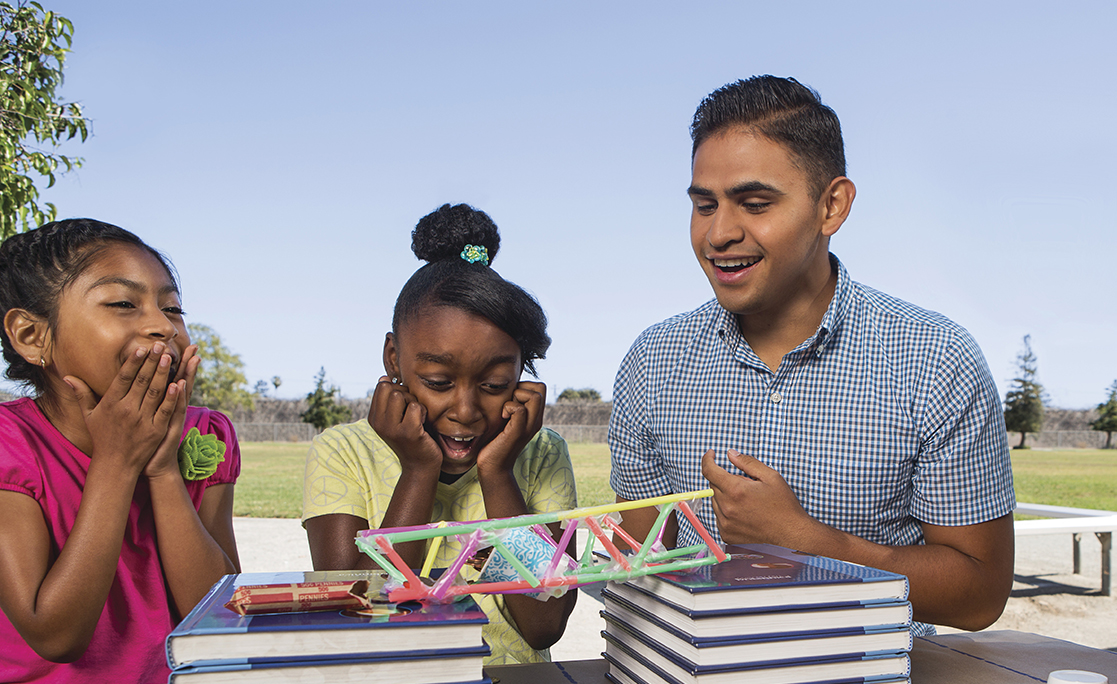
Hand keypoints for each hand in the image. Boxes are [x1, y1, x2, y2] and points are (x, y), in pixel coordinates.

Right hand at [66, 343, 181, 474]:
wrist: (115, 465)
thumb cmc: (102, 437)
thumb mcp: (89, 416)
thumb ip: (82, 394)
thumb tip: (67, 376)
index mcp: (111, 404)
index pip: (123, 378)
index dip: (133, 363)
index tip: (140, 348)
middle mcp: (126, 410)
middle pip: (141, 381)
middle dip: (151, 362)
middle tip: (159, 345)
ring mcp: (142, 420)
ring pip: (155, 392)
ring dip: (163, 374)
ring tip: (169, 357)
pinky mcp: (156, 430)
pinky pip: (165, 410)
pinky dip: (172, 397)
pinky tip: (179, 384)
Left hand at [144, 345, 200, 479]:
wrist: (155, 467)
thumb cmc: (146, 444)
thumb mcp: (147, 421)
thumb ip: (146, 404)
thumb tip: (140, 390)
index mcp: (166, 405)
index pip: (174, 380)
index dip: (179, 364)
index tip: (184, 347)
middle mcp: (173, 409)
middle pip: (182, 381)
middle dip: (187, 364)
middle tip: (194, 346)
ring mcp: (174, 417)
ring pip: (182, 392)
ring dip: (187, 375)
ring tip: (193, 358)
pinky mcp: (170, 427)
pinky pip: (174, 409)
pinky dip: (178, 397)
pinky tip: (180, 384)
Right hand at [368, 376, 441, 473]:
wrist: (421, 465)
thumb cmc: (413, 436)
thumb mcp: (396, 418)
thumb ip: (390, 399)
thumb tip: (384, 378)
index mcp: (374, 417)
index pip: (382, 385)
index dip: (397, 390)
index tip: (403, 407)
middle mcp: (378, 423)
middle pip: (392, 388)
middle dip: (406, 395)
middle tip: (411, 414)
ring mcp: (392, 428)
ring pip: (402, 395)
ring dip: (414, 403)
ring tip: (416, 419)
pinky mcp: (408, 432)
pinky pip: (415, 406)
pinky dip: (423, 412)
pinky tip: (422, 425)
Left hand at [476, 381, 544, 475]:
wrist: (493, 467)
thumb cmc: (496, 442)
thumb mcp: (507, 420)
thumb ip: (512, 406)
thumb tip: (507, 388)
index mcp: (534, 416)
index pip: (540, 388)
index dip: (524, 386)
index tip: (511, 399)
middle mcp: (536, 420)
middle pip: (540, 388)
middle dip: (522, 388)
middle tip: (509, 403)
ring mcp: (528, 426)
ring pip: (534, 396)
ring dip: (516, 397)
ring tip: (506, 411)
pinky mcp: (518, 432)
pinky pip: (520, 409)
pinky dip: (508, 407)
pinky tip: (502, 417)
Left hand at [702, 449, 815, 545]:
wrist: (791, 533)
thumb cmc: (784, 505)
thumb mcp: (770, 476)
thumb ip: (748, 462)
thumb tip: (730, 454)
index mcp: (736, 490)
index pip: (709, 471)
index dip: (708, 460)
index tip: (711, 454)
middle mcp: (727, 508)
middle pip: (713, 485)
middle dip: (725, 479)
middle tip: (746, 484)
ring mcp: (725, 523)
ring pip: (715, 501)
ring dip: (725, 496)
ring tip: (747, 501)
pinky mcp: (727, 534)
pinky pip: (719, 516)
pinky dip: (727, 511)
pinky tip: (744, 512)